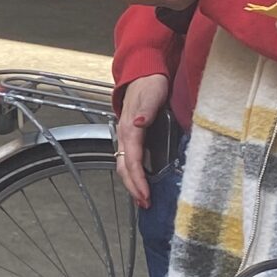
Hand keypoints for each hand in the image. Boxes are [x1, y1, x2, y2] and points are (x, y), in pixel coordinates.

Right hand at [115, 72, 170, 210]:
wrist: (143, 73)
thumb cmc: (150, 84)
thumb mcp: (151, 93)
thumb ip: (146, 109)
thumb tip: (140, 122)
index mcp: (130, 129)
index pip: (132, 161)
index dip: (138, 180)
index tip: (146, 195)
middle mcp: (125, 135)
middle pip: (124, 168)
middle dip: (134, 188)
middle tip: (146, 204)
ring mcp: (127, 136)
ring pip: (125, 165)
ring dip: (132, 183)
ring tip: (143, 198)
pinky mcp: (132, 136)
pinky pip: (129, 159)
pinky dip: (133, 173)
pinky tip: (141, 180)